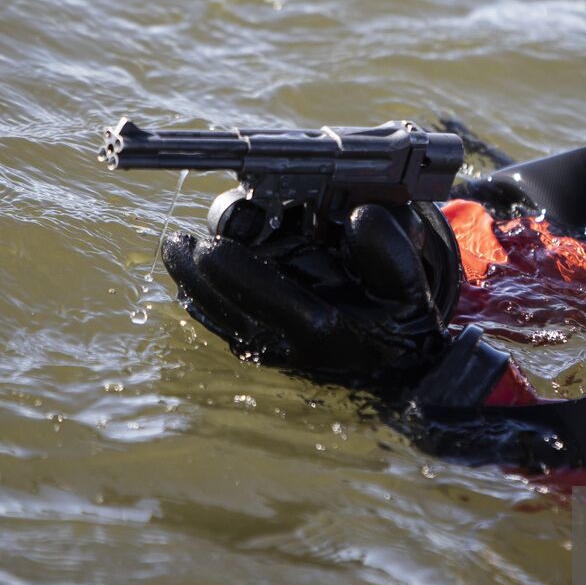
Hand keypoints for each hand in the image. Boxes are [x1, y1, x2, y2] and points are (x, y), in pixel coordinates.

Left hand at [161, 202, 457, 386]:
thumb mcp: (410, 289)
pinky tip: (187, 280)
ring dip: (192, 284)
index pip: (271, 301)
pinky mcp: (265, 350)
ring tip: (174, 250)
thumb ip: (392, 256)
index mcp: (326, 328)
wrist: (396, 366)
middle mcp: (291, 344)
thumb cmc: (400, 320)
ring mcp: (273, 350)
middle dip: (199, 274)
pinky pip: (224, 328)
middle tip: (177, 239)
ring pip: (219, 319)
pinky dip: (202, 304)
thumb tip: (360, 218)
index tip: (211, 243)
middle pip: (230, 311)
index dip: (237, 272)